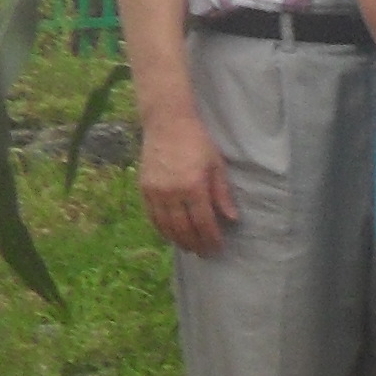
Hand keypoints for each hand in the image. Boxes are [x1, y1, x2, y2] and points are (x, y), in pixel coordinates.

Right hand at [139, 106, 239, 256]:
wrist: (167, 122)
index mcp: (193, 187)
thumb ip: (222, 194)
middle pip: (184, 228)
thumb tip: (232, 218)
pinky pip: (152, 217)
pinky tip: (171, 234)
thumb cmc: (197, 141)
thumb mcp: (216, 165)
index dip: (211, 238)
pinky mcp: (143, 189)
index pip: (203, 222)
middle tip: (204, 253)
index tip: (217, 248)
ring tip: (189, 248)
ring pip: (166, 226)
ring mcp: (155, 192)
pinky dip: (162, 229)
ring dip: (178, 240)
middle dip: (195, 244)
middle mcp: (172, 193)